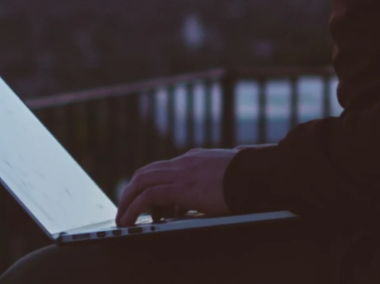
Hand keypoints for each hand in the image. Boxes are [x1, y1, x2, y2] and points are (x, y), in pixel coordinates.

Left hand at [115, 148, 238, 226]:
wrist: (256, 174)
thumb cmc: (249, 176)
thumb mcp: (228, 174)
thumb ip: (217, 179)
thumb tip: (218, 187)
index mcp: (193, 158)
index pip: (162, 168)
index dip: (148, 182)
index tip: (142, 197)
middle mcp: (183, 162)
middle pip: (145, 173)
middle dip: (131, 191)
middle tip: (125, 207)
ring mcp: (180, 173)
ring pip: (140, 182)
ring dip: (127, 201)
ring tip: (123, 218)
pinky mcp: (181, 188)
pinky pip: (147, 197)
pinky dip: (134, 208)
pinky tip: (130, 220)